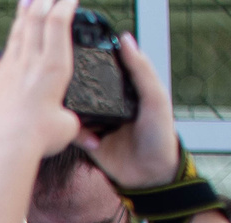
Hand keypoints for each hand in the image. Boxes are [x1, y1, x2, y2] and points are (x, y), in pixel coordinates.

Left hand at [0, 0, 84, 163]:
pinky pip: (7, 52)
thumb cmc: (37, 138)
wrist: (5, 147)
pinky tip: (15, 34)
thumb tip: (93, 139)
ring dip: (25, 12)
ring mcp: (10, 70)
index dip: (66, 5)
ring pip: (18, 33)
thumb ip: (79, 127)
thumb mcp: (68, 129)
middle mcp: (30, 63)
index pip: (58, 23)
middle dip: (45, 1)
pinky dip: (14, 37)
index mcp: (53, 67)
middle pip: (35, 20)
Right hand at [80, 29, 182, 187]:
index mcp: (125, 88)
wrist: (151, 174)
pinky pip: (72, 132)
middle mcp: (108, 102)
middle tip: (70, 91)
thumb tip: (125, 39)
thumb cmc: (160, 135)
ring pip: (74, 110)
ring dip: (77, 116)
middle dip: (76, 90)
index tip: (81, 63)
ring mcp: (97, 121)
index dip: (93, 64)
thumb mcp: (155, 97)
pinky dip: (78, 135)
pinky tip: (94, 141)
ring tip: (89, 124)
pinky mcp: (87, 140)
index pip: (104, 69)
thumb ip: (141, 70)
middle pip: (84, 88)